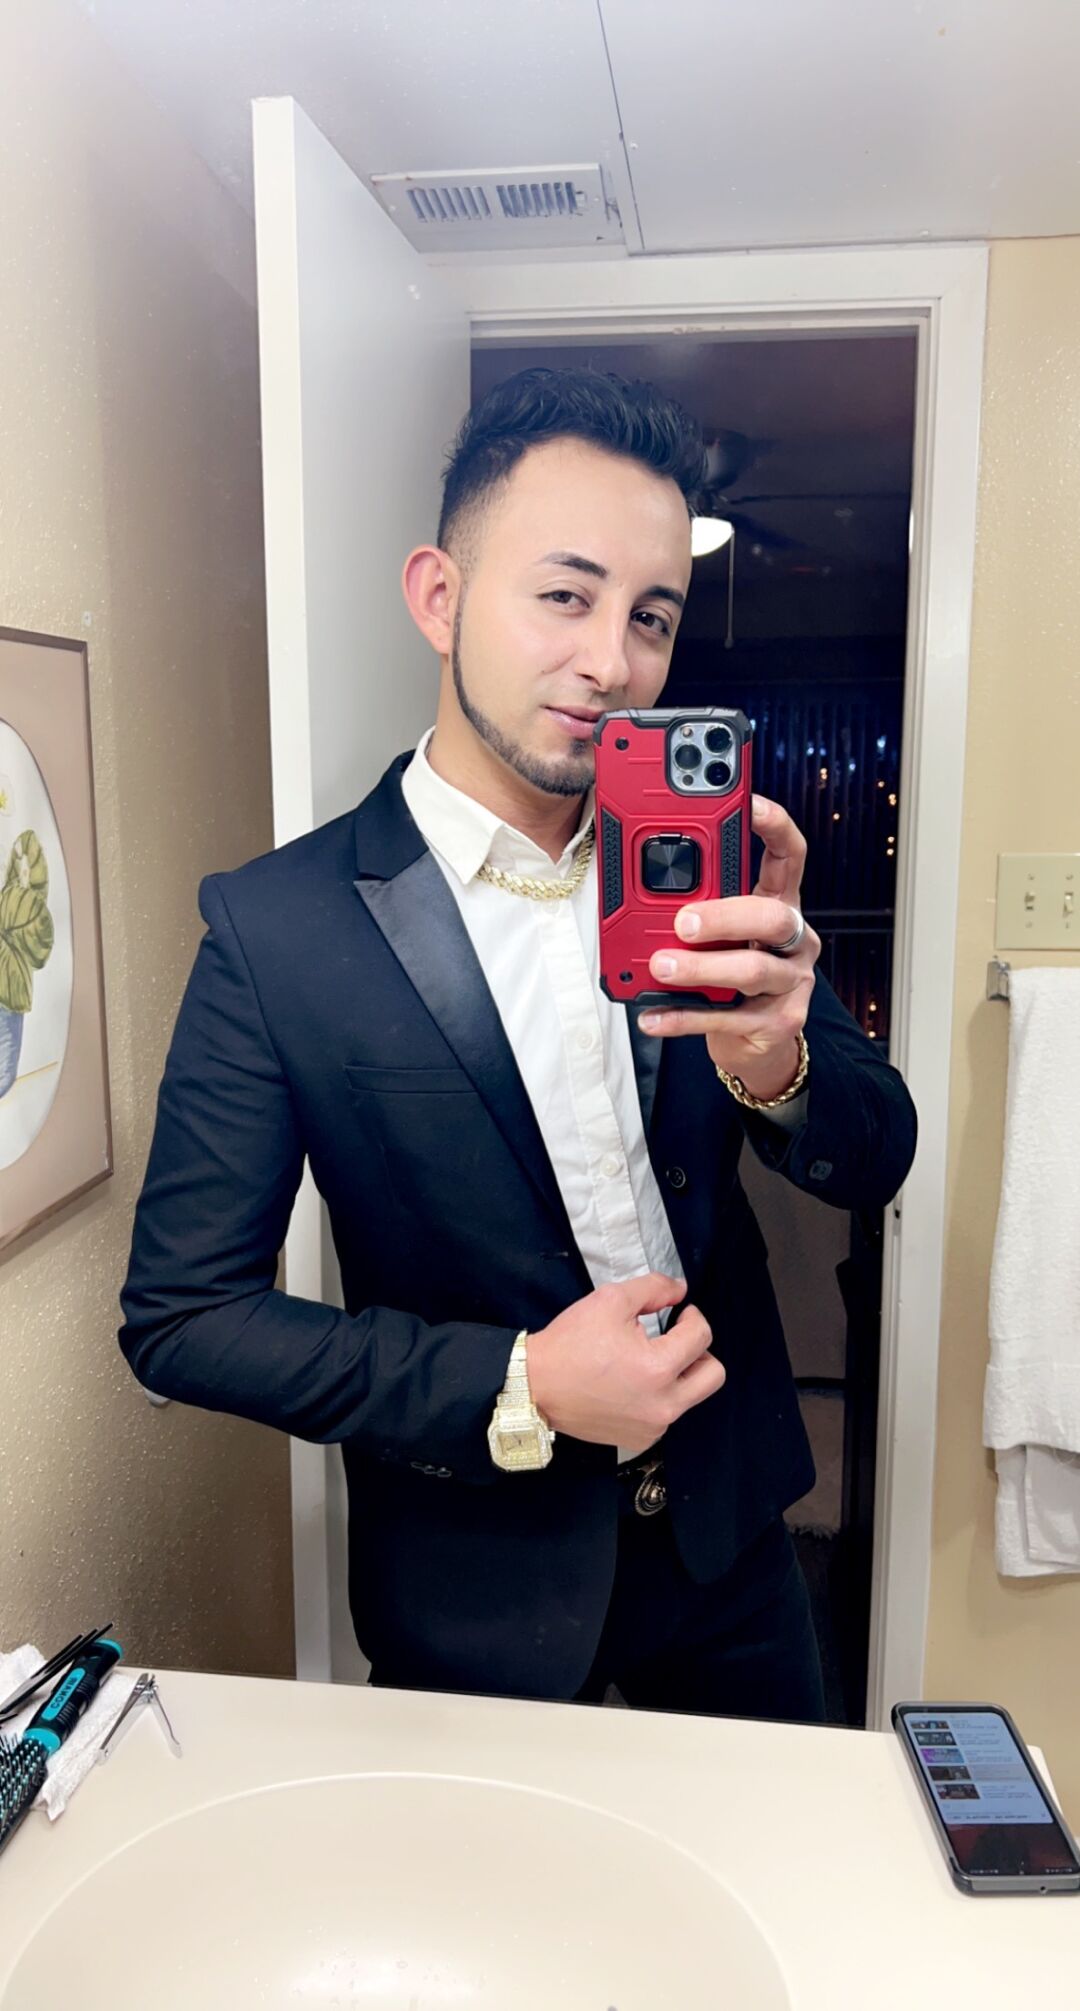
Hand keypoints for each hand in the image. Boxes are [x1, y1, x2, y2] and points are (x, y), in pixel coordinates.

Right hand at [525, 1272, 723, 1454]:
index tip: (678, 1312)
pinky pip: (667, 1415)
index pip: (702, 1337)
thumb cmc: (571, 1343)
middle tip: (675, 1340)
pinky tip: (631, 1385)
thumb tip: (681, 1290)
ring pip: (691, 1396)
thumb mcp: (611, 1300)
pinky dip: (659, 1397)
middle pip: (713, 1375)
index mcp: (659, 1368)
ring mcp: (653, 1427)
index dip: (692, 1316)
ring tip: (647, 1362)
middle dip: (699, 1352)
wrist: (535, 1387)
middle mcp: (664, 1405)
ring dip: (679, 1375)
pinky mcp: (640, 1440)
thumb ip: (654, 1288)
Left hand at [640, 794, 819, 1101]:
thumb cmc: (726, 970)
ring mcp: (790, 982)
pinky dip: (684, 1017)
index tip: (750, 802)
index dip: (774, 826)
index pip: (789, 854)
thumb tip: (630, 869)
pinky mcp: (777, 1022)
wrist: (755, 1043)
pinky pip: (727, 1018)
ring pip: (751, 970)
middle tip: (682, 920)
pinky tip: (651, 1015)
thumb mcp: (715, 930)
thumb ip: (690, 900)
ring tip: (661, 966)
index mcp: (779, 902)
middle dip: (725, 915)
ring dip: (701, 967)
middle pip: (772, 916)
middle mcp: (793, 938)